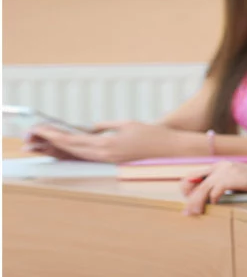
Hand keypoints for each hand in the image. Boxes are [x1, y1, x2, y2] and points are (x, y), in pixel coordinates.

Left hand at [29, 121, 176, 162]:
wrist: (169, 148)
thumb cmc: (151, 134)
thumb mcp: (126, 124)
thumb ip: (105, 126)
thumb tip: (91, 128)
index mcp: (107, 144)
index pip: (73, 140)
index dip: (55, 135)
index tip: (41, 129)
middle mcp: (105, 155)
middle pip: (72, 149)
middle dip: (53, 141)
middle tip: (38, 133)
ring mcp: (109, 161)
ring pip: (79, 155)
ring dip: (63, 148)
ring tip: (49, 141)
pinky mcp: (114, 162)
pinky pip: (90, 157)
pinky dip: (77, 152)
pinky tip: (70, 149)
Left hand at [180, 162, 246, 214]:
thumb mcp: (236, 182)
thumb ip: (221, 185)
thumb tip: (206, 198)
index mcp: (220, 166)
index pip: (194, 175)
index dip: (187, 188)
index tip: (188, 201)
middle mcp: (221, 166)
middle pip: (195, 181)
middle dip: (189, 197)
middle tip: (187, 212)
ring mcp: (228, 171)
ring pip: (203, 187)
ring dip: (197, 202)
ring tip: (196, 213)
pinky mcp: (235, 178)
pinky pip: (216, 190)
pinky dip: (213, 199)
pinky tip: (215, 204)